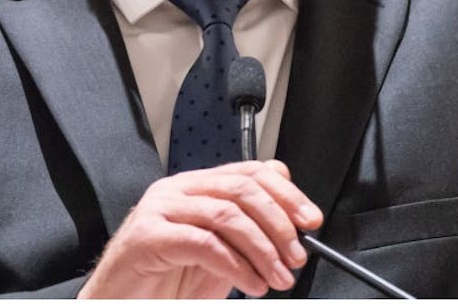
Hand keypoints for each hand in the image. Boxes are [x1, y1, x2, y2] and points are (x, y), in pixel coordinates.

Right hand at [78, 160, 323, 298]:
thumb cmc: (166, 284)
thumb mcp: (221, 254)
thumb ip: (249, 234)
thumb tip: (296, 228)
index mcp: (198, 187)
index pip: (252, 172)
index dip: (288, 194)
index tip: (311, 220)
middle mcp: (178, 190)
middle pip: (243, 189)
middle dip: (279, 223)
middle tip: (296, 255)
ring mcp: (159, 209)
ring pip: (228, 214)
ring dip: (262, 249)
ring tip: (277, 277)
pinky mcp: (146, 236)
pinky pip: (204, 243)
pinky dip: (236, 265)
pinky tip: (251, 284)